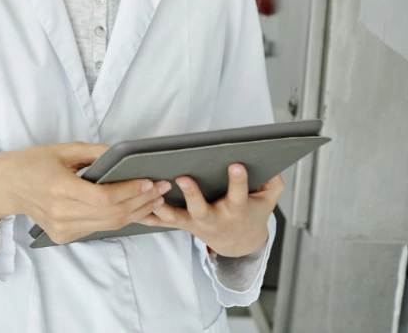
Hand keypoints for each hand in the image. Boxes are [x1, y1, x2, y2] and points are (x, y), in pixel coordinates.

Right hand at [0, 142, 171, 244]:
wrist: (6, 185)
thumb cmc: (32, 163)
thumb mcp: (63, 149)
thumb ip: (96, 153)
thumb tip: (127, 155)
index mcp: (59, 188)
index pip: (104, 197)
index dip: (130, 191)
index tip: (149, 180)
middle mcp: (61, 213)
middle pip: (112, 214)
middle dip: (142, 201)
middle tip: (162, 188)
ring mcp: (62, 228)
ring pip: (110, 225)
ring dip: (136, 212)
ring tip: (155, 199)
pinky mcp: (64, 236)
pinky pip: (99, 228)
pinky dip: (119, 219)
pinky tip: (134, 209)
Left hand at [141, 164, 281, 256]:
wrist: (240, 243)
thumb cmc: (251, 212)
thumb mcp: (268, 199)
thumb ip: (272, 182)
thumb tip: (271, 164)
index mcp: (236, 210)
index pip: (239, 194)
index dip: (238, 181)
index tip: (236, 164)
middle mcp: (214, 218)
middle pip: (201, 209)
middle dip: (192, 194)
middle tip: (182, 177)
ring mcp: (196, 224)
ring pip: (177, 218)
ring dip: (163, 208)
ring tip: (152, 193)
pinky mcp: (182, 225)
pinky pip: (162, 223)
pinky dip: (148, 217)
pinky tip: (134, 209)